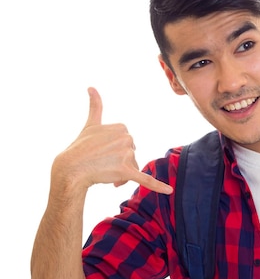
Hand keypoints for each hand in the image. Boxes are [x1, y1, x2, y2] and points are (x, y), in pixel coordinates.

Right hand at [54, 87, 172, 194]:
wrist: (70, 168)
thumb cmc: (80, 147)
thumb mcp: (90, 124)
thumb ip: (95, 105)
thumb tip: (91, 86)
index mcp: (122, 127)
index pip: (128, 144)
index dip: (116, 152)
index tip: (103, 153)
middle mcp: (127, 138)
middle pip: (132, 156)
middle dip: (120, 164)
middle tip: (102, 166)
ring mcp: (126, 154)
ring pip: (133, 169)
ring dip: (122, 175)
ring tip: (106, 175)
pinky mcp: (127, 171)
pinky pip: (146, 180)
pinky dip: (158, 186)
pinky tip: (169, 191)